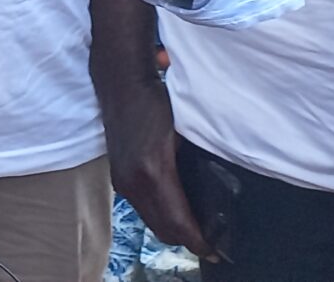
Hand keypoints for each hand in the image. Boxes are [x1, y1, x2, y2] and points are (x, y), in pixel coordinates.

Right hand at [99, 71, 211, 257]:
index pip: (178, 221)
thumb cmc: (156, 101)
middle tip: (211, 243)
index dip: (198, 241)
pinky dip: (159, 215)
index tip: (215, 250)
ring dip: (171, 229)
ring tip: (195, 229)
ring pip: (151, 221)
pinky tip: (174, 209)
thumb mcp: (182, 132)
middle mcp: (134, 183)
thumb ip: (194, 164)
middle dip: (187, 240)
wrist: (120, 83)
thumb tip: (215, 193)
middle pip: (163, 229)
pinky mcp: (118, 176)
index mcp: (153, 172)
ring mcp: (123, 181)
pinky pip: (142, 208)